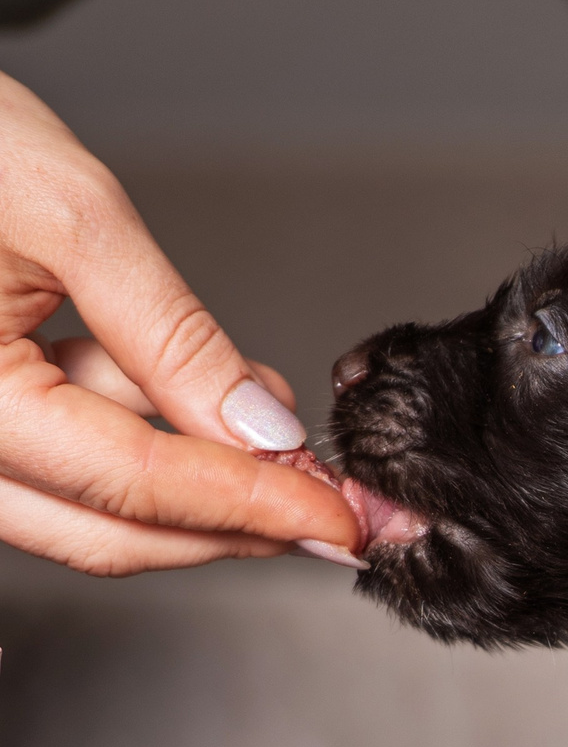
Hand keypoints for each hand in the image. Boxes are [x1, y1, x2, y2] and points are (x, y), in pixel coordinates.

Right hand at [0, 70, 359, 573]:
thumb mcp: (72, 216)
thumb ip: (172, 336)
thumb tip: (261, 431)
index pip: (132, 485)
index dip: (251, 504)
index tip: (336, 517)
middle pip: (105, 530)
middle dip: (227, 521)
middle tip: (323, 501)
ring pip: (82, 505)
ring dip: (187, 479)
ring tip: (263, 413)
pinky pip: (52, 461)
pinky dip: (131, 440)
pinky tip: (185, 393)